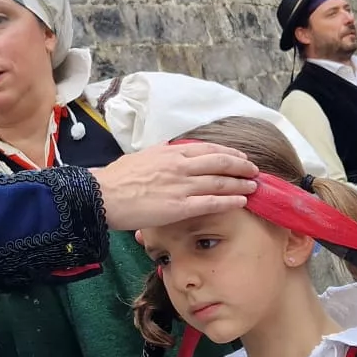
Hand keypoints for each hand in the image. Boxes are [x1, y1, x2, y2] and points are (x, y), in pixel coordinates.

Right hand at [91, 143, 256, 230]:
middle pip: (219, 163)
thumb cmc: (116, 179)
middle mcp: (180, 166)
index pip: (207, 149)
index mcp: (170, 153)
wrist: (102, 195)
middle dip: (240, 166)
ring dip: (240, 184)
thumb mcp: (141, 157)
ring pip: (220, 182)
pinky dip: (229, 200)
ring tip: (253, 187)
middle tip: (254, 170)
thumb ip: (160, 155)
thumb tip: (169, 152)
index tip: (239, 157)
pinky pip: (211, 202)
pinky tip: (241, 201)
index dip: (228, 153)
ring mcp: (181, 186)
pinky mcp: (179, 206)